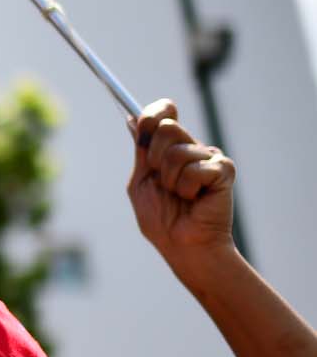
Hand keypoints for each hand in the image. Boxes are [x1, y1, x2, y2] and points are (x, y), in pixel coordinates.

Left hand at [127, 99, 235, 264]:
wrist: (182, 245)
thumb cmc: (162, 219)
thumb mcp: (142, 182)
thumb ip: (140, 152)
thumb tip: (132, 120)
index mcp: (171, 147)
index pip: (165, 111)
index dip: (152, 114)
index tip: (142, 127)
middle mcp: (193, 147)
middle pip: (167, 128)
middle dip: (154, 158)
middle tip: (162, 181)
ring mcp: (210, 157)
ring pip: (177, 152)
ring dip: (170, 180)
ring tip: (179, 196)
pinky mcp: (223, 170)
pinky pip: (194, 170)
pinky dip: (186, 189)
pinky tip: (195, 199)